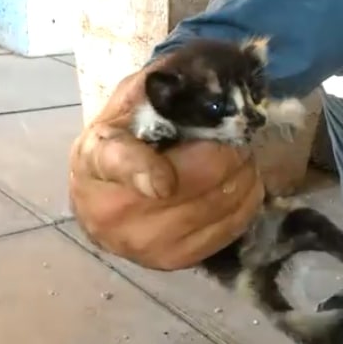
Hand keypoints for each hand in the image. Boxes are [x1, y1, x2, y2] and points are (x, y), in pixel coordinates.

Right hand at [68, 63, 264, 270]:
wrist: (98, 196)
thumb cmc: (121, 138)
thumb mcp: (130, 101)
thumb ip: (163, 85)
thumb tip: (214, 81)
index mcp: (96, 158)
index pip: (119, 165)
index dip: (143, 173)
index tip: (164, 183)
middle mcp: (112, 211)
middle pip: (193, 184)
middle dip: (228, 152)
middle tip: (235, 138)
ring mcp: (142, 244)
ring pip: (220, 205)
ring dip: (243, 174)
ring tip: (237, 159)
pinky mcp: (171, 262)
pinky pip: (230, 229)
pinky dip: (246, 201)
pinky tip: (238, 185)